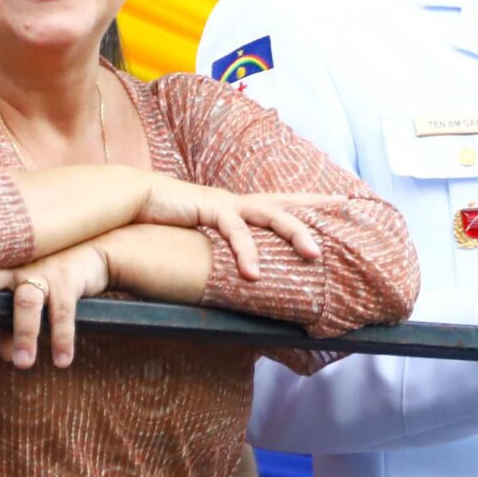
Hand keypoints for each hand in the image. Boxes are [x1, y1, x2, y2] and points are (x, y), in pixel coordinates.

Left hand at [0, 240, 111, 368]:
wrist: (97, 251)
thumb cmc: (54, 276)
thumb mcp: (32, 297)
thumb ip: (13, 324)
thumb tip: (6, 354)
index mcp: (6, 270)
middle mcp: (19, 268)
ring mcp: (42, 272)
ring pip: (26, 302)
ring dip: (24, 334)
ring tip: (23, 364)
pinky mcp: (67, 280)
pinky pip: (62, 313)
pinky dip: (62, 339)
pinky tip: (62, 360)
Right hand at [133, 175, 334, 278]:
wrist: (131, 201)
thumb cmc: (164, 222)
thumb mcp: (199, 240)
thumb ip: (219, 253)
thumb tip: (237, 276)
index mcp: (238, 208)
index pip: (282, 204)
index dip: (312, 203)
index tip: (342, 200)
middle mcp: (237, 202)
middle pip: (287, 203)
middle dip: (317, 207)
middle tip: (347, 208)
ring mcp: (226, 202)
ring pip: (272, 215)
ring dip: (295, 234)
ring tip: (315, 255)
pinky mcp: (209, 206)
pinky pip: (235, 231)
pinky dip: (246, 253)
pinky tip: (253, 274)